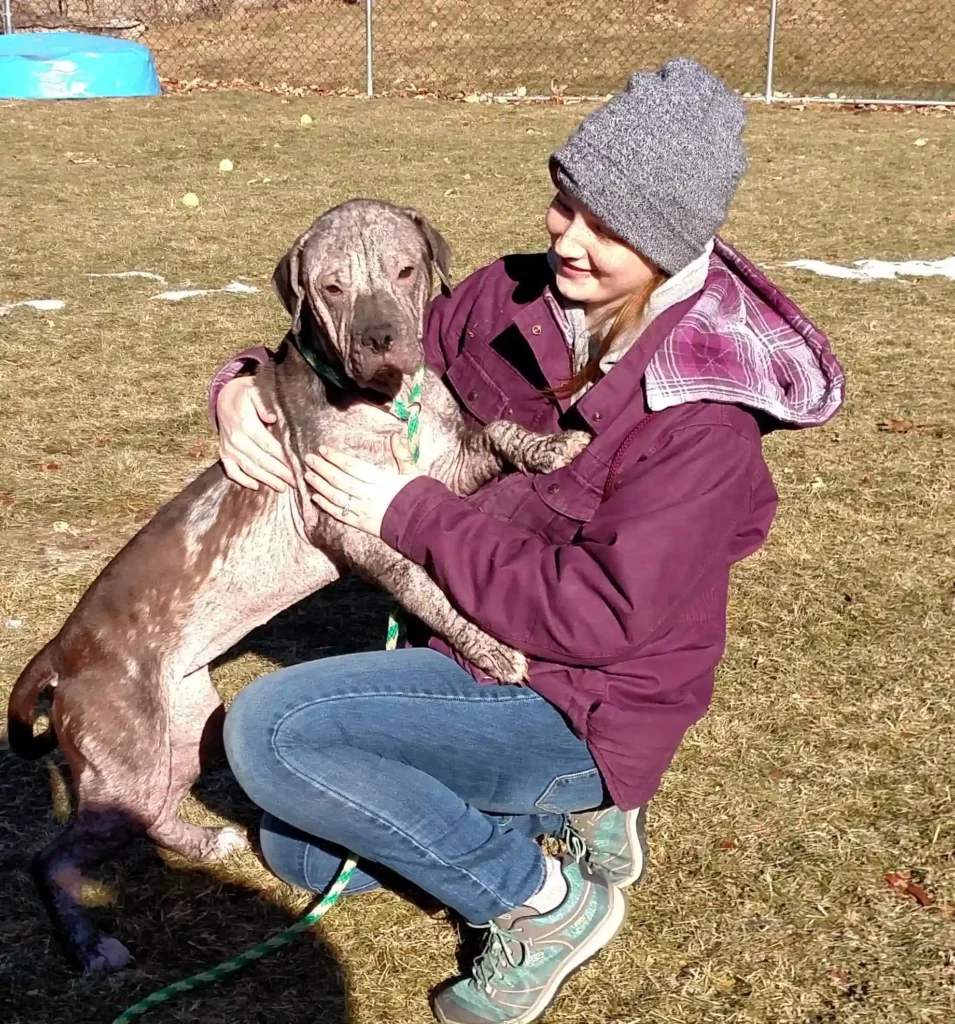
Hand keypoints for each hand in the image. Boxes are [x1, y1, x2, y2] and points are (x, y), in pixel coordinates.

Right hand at [217, 377, 294, 491]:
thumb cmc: (245, 394)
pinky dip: (242, 480)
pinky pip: (231, 471)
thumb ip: (264, 404)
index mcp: (246, 425)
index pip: (268, 446)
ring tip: (282, 487)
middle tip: (295, 482)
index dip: (282, 458)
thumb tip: (272, 418)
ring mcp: (228, 448)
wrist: (224, 397)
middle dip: (279, 473)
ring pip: (249, 468)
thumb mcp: (255, 391)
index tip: (296, 467)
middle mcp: (236, 439)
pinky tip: (256, 486)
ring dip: (266, 480)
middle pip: (261, 460)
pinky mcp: (223, 453)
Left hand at [304, 434, 422, 536]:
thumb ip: (402, 454)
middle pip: (340, 480)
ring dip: (320, 485)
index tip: (323, 449)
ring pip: (336, 497)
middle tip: (309, 459)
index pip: (352, 466)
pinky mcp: (361, 524)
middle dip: (322, 468)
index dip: (336, 457)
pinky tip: (315, 497)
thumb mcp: (413, 472)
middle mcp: (368, 494)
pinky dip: (326, 506)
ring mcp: (363, 510)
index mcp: (381, 480)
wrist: (423, 524)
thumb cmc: (419, 496)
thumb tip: (395, 436)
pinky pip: (340, 514)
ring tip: (308, 475)